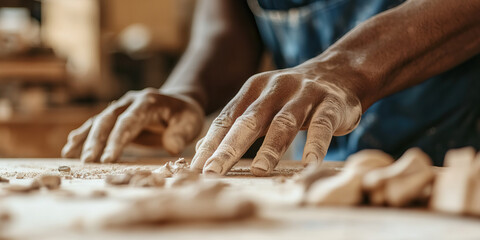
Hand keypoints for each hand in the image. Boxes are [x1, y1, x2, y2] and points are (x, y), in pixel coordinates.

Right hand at [62, 88, 203, 162]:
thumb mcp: (191, 122)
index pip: (129, 121)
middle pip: (108, 120)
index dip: (118, 139)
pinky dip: (83, 135)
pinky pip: (97, 124)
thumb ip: (181, 133)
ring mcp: (120, 107)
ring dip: (85, 138)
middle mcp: (130, 101)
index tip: (109, 159)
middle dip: (97, 141)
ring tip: (69, 155)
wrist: (179, 103)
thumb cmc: (185, 115)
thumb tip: (171, 147)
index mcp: (148, 102)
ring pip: (99, 121)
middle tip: (88, 161)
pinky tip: (70, 146)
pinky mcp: (116, 116)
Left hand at [191, 63, 362, 175]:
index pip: (227, 119)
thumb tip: (203, 148)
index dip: (211, 143)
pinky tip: (308, 164)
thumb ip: (236, 124)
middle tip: (213, 172)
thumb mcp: (262, 106)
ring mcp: (303, 94)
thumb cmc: (291, 99)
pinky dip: (315, 144)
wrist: (339, 73)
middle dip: (229, 148)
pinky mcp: (330, 103)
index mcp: (253, 90)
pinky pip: (322, 125)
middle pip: (249, 121)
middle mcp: (275, 89)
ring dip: (270, 147)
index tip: (196, 168)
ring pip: (284, 122)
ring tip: (258, 170)